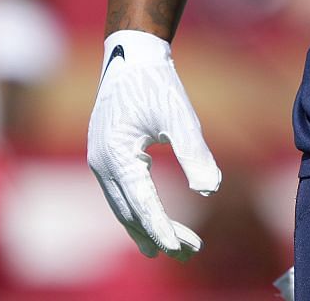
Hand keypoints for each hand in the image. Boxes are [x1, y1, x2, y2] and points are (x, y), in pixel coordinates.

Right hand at [86, 31, 220, 258]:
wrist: (131, 57)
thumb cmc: (157, 84)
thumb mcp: (181, 116)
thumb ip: (194, 153)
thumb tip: (210, 190)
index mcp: (117, 155)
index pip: (142, 204)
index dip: (162, 229)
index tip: (181, 249)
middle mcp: (102, 163)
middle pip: (130, 212)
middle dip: (159, 235)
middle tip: (188, 252)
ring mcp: (99, 161)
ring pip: (122, 206)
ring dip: (147, 227)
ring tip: (173, 247)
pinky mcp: (104, 155)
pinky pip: (119, 193)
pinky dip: (137, 209)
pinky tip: (154, 219)